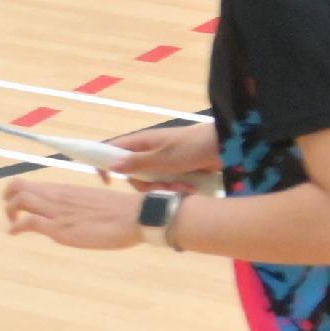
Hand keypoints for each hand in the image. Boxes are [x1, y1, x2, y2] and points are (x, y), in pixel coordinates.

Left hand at [3, 177, 145, 249]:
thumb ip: (78, 206)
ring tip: (12, 222)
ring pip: (20, 201)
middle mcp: (58, 197)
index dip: (18, 191)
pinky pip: (28, 222)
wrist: (135, 215)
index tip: (15, 200)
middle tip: (10, 210)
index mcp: (66, 190)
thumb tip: (74, 215)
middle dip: (8, 198)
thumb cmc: (121, 210)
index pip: (33, 184)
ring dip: (10, 212)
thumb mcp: (93, 202)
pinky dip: (16, 227)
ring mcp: (57, 212)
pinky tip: (13, 233)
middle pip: (19, 188)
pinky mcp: (60, 228)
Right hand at [104, 119, 221, 186]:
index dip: (105, 163)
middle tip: (165, 187)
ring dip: (165, 188)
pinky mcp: (175, 171)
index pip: (113, 150)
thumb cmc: (193, 146)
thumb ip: (138, 162)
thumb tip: (111, 166)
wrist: (224, 146)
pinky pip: (166, 184)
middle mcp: (149, 152)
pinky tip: (189, 188)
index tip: (108, 182)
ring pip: (151, 183)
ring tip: (184, 187)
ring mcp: (162, 162)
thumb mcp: (164, 157)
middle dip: (148, 185)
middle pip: (134, 174)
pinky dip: (176, 188)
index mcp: (142, 142)